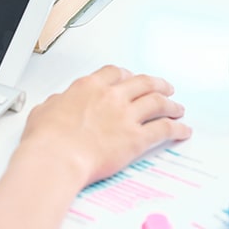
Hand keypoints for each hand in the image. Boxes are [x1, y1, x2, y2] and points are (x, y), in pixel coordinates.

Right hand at [19, 66, 190, 186]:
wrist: (57, 156)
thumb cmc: (48, 137)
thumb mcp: (45, 109)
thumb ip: (58, 102)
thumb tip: (59, 103)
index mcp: (89, 86)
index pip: (115, 72)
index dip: (127, 75)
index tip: (131, 78)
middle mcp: (111, 96)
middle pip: (142, 83)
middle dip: (157, 84)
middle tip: (164, 87)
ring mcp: (126, 116)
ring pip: (157, 102)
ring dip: (171, 104)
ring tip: (178, 107)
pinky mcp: (136, 138)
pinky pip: (163, 129)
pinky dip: (177, 128)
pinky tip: (183, 130)